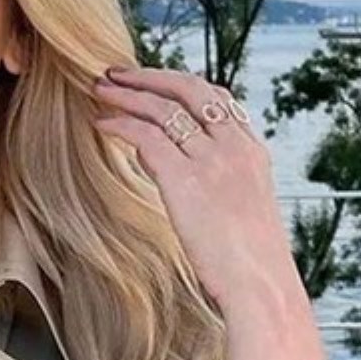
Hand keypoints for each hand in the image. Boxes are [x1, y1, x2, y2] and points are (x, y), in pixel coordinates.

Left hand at [90, 65, 291, 317]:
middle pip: (189, 89)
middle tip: (117, 72)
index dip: (180, 84)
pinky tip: (102, 124)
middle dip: (149, 76)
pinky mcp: (186, 179)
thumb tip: (176, 175)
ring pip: (163, 107)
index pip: (217, 99)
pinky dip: (120, 124)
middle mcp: (234, 147)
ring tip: (99, 90)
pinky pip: (146, 137)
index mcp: (252, 151)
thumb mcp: (243, 212)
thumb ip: (217, 185)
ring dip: (127, 94)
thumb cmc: (251, 265)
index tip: (153, 82)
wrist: (261, 287)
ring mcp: (212, 160)